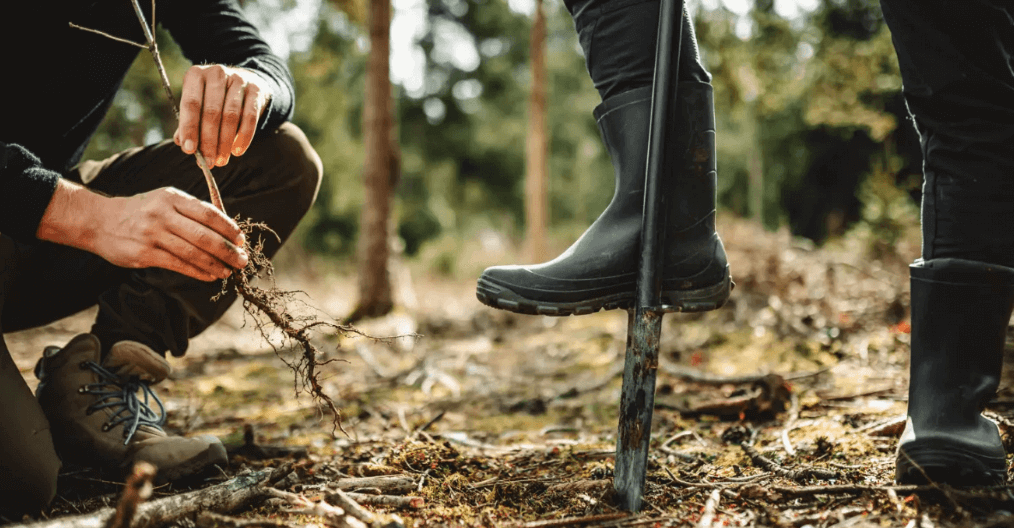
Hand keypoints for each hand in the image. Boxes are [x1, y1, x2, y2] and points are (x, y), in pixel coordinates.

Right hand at [38, 181, 247, 281]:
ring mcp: (152, 235)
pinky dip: (198, 272)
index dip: (228, 228)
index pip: (208, 213)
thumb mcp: (165, 200)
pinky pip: (178, 265)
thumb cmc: (141, 211)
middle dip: (228, 250)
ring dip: (216, 265)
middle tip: (242, 260)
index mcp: (172, 198)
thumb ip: (191, 211)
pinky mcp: (144, 254)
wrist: (100, 221)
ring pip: (193, 253)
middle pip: (204, 236)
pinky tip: (210, 276)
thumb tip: (226, 228)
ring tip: (229, 271)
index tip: (241, 239)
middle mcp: (162, 215)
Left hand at [174, 65, 270, 167]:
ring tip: (221, 160)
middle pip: (212, 112)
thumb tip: (182, 142)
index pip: (191, 103)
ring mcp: (239, 80)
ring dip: (225, 142)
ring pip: (231, 116)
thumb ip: (189, 121)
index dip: (189, 128)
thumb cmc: (215, 97)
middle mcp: (217, 73)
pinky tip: (237, 151)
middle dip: (209, 141)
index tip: (189, 150)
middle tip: (207, 162)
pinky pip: (250, 117)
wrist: (246, 81)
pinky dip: (244, 137)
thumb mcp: (199, 103)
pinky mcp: (256, 90)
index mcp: (196, 75)